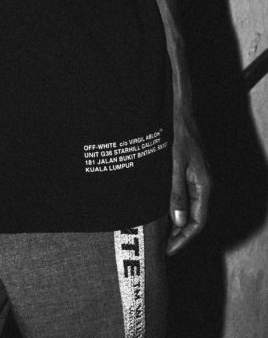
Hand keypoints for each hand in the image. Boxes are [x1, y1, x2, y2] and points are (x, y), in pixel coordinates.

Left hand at [166, 113, 211, 254]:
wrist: (180, 113)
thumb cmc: (178, 135)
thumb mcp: (175, 164)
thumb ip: (176, 192)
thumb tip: (178, 221)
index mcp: (203, 186)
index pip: (196, 222)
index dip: (183, 238)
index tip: (169, 250)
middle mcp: (203, 185)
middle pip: (194, 218)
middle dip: (179, 235)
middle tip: (162, 247)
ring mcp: (196, 179)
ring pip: (189, 208)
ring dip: (176, 222)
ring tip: (160, 235)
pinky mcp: (189, 172)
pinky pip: (184, 197)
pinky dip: (174, 207)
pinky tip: (161, 211)